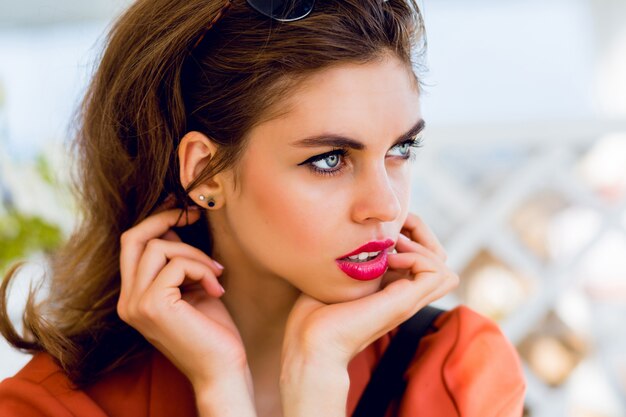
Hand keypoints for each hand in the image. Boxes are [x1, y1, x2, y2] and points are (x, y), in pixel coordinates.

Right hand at [117, 196, 250, 394]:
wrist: (223, 368)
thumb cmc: (213, 329)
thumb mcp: (191, 286)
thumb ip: (175, 262)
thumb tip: (171, 227)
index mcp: (133, 296)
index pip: (131, 245)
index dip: (156, 221)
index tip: (185, 210)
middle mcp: (127, 300)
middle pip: (132, 238)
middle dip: (165, 219)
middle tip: (195, 215)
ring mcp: (135, 304)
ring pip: (158, 248)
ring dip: (195, 255)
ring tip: (216, 275)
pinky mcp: (152, 305)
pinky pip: (176, 264)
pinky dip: (201, 269)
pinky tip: (217, 288)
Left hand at [279, 213, 458, 416]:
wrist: (311, 342)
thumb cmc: (313, 312)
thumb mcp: (337, 277)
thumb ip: (351, 261)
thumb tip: (354, 238)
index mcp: (391, 290)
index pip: (424, 259)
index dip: (411, 235)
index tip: (384, 230)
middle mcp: (404, 296)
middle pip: (440, 262)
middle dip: (422, 236)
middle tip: (392, 234)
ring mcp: (407, 301)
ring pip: (445, 269)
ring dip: (422, 247)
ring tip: (393, 246)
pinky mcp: (404, 303)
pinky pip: (436, 272)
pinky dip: (418, 257)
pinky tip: (390, 259)